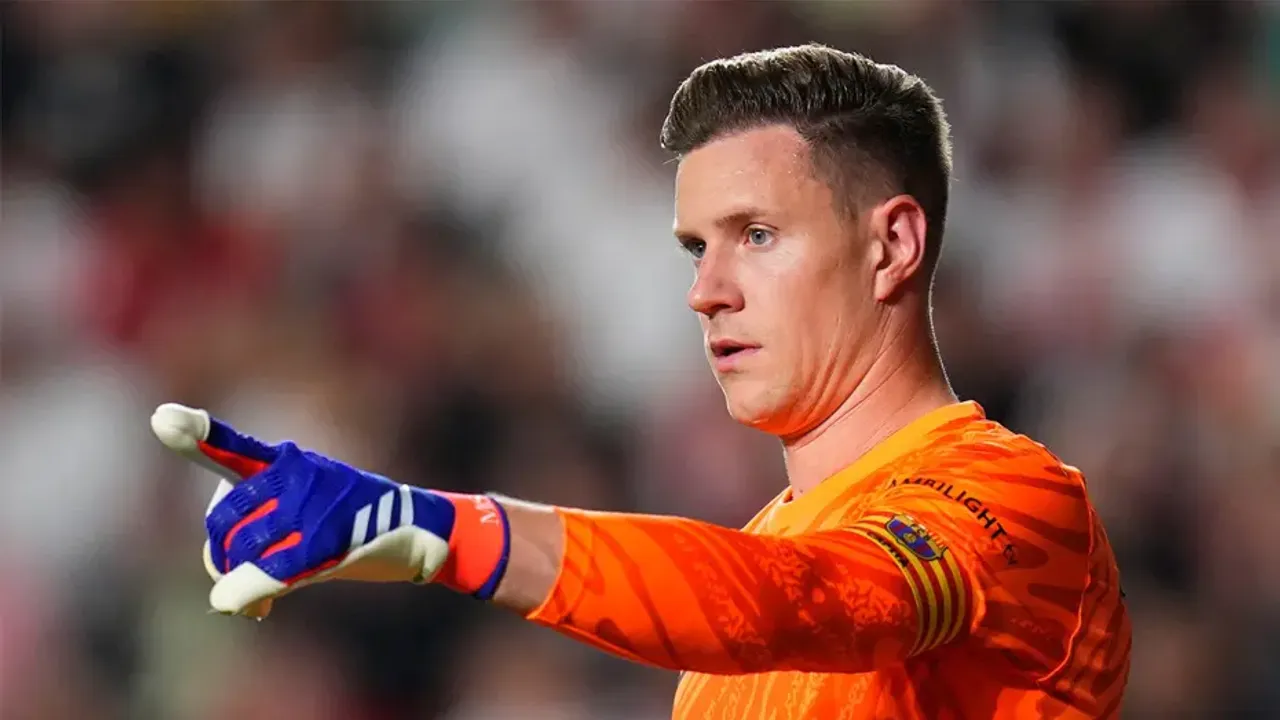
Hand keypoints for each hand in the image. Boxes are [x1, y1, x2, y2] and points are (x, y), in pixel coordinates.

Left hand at [151, 403, 509, 616]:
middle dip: (222, 558)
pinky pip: (273, 570)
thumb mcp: (303, 524)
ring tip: (259, 600)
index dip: (197, 434)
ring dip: (240, 583)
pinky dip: (250, 591)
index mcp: (283, 464)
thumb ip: (255, 548)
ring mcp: (311, 502)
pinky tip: (245, 609)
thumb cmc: (352, 527)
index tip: (161, 418)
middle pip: (221, 524)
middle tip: (238, 577)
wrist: (419, 530)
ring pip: (241, 551)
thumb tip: (224, 602)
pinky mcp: (327, 536)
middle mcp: (293, 473)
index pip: (232, 448)